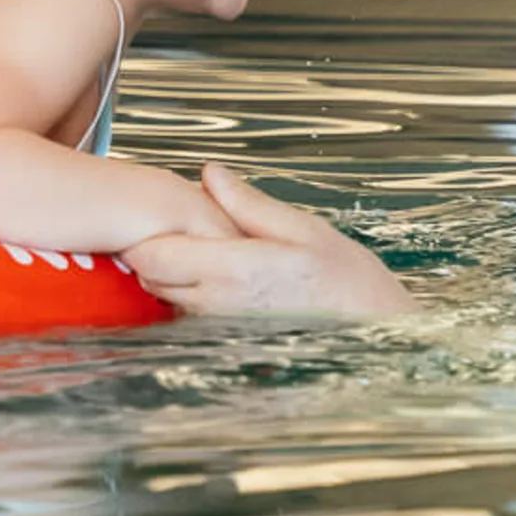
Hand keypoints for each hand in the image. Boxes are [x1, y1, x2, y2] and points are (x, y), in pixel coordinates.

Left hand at [126, 163, 412, 320]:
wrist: (372, 330)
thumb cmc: (345, 279)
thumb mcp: (302, 228)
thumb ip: (247, 204)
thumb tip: (210, 175)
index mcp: (233, 270)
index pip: (152, 256)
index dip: (144, 233)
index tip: (161, 214)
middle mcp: (217, 305)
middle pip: (150, 278)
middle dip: (155, 250)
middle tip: (184, 225)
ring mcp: (219, 328)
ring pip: (166, 297)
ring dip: (172, 273)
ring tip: (207, 250)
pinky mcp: (225, 341)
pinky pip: (188, 313)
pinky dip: (190, 293)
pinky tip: (222, 278)